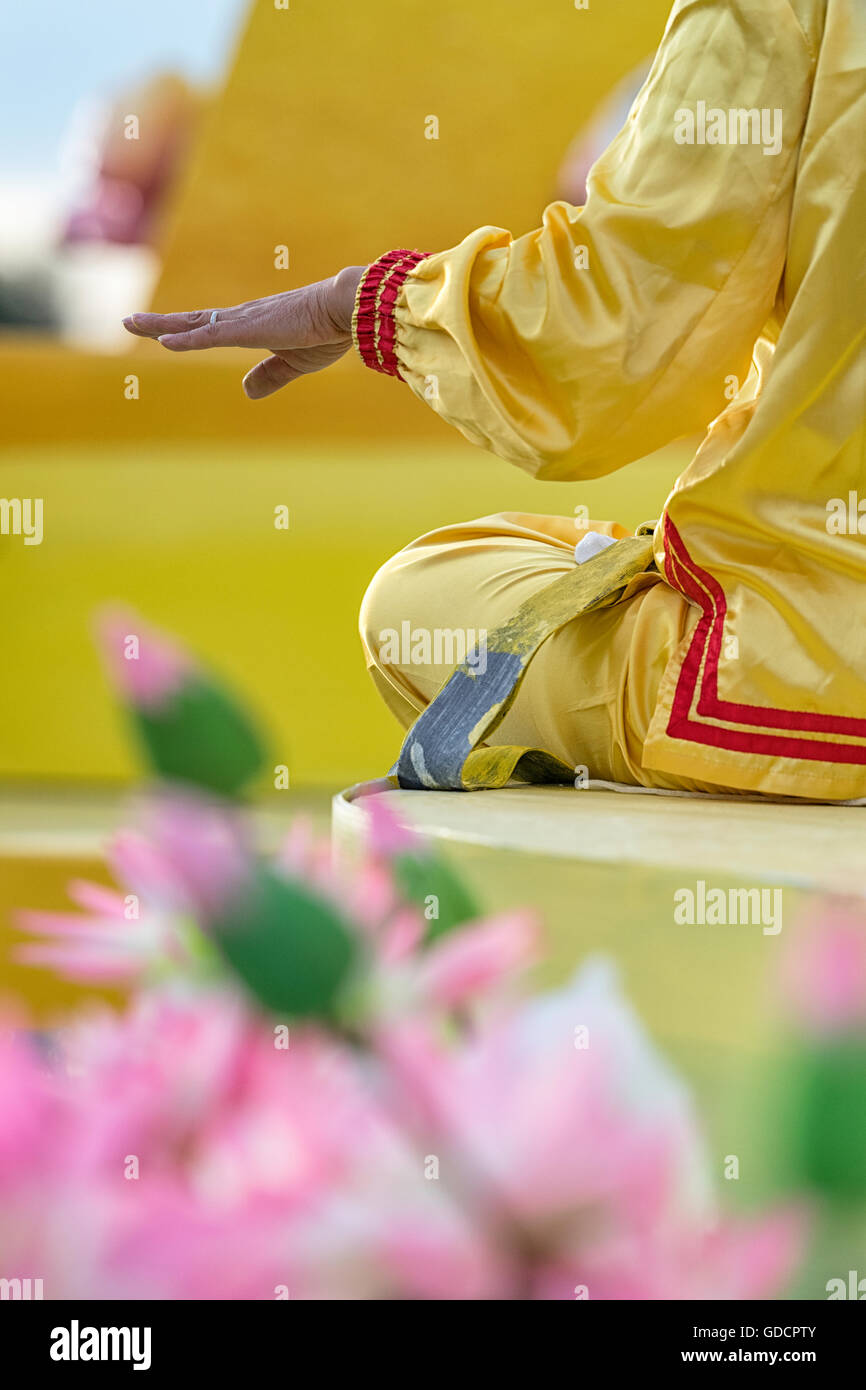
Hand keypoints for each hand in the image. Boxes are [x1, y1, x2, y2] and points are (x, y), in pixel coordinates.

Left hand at [122, 266, 365, 398]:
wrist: (345, 310)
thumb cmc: (327, 331)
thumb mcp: (294, 362)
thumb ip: (270, 376)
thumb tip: (246, 392)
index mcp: (253, 326)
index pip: (210, 327)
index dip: (184, 330)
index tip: (160, 332)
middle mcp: (242, 319)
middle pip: (192, 320)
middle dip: (159, 322)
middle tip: (128, 321)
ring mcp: (243, 322)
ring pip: (193, 323)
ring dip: (161, 326)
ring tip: (130, 324)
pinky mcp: (250, 329)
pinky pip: (211, 335)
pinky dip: (187, 339)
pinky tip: (164, 342)